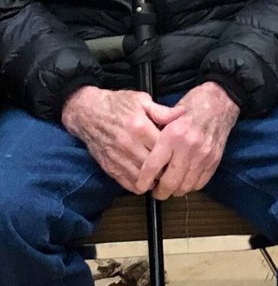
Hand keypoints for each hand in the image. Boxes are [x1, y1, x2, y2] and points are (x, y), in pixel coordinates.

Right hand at [61, 86, 176, 193]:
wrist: (87, 113)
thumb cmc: (117, 104)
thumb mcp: (141, 100)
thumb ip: (162, 111)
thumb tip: (183, 113)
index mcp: (140, 127)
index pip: (165, 147)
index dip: (176, 151)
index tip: (182, 152)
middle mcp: (129, 146)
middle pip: (156, 165)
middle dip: (168, 168)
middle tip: (176, 166)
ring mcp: (118, 159)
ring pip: (143, 178)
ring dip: (155, 179)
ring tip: (163, 174)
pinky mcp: (109, 168)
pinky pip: (128, 184)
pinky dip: (140, 185)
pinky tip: (147, 178)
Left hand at [135, 82, 239, 198]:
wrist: (221, 101)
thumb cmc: (192, 106)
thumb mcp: (168, 116)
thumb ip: (156, 139)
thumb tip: (143, 161)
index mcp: (173, 135)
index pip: (153, 167)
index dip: (143, 181)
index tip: (140, 187)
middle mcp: (188, 147)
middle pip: (170, 182)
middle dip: (160, 192)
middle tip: (155, 191)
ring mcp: (204, 155)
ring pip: (185, 186)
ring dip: (175, 191)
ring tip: (170, 186)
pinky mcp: (215, 159)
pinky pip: (200, 182)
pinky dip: (190, 185)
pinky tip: (185, 179)